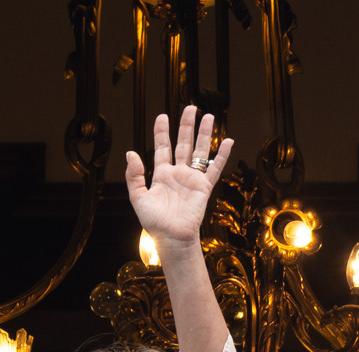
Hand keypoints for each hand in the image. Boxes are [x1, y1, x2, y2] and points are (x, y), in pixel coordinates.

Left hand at [123, 105, 232, 249]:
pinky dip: (221, 155)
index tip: (162, 116)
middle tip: (190, 108)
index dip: (162, 132)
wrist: (171, 237)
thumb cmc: (154, 222)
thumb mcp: (138, 197)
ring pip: (200, 151)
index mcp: (162, 174)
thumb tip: (131, 153)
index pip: (163, 147)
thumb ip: (134, 176)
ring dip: (204, 134)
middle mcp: (178, 173)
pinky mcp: (204, 187)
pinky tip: (228, 141)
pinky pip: (215, 168)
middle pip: (183, 143)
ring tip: (208, 116)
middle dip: (186, 126)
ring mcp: (192, 179)